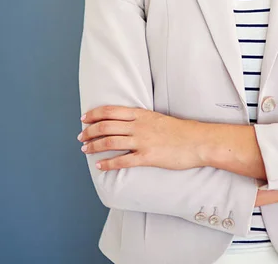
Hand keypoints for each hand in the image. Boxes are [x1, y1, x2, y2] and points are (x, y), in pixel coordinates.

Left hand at [78, 105, 202, 170]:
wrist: (197, 141)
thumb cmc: (179, 131)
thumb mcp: (157, 118)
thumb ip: (141, 120)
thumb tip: (126, 123)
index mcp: (140, 114)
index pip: (110, 111)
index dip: (94, 114)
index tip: (84, 118)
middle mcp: (138, 126)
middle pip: (106, 126)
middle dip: (89, 131)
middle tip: (81, 137)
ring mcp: (142, 141)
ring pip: (110, 142)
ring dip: (94, 146)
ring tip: (85, 150)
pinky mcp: (147, 157)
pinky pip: (123, 161)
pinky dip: (108, 164)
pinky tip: (100, 166)